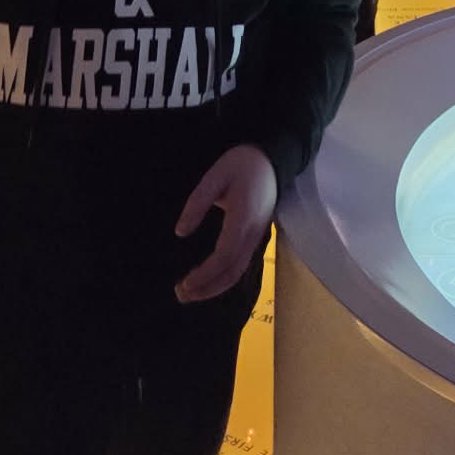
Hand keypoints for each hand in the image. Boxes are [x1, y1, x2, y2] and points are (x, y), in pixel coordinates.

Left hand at [174, 144, 277, 303]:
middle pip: (232, 272)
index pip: (224, 257)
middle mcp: (252, 234)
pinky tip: (209, 279)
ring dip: (215, 287)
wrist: (273, 160)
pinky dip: (224, 278)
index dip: (205, 274)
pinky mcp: (255, 237)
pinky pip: (241, 264)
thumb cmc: (242, 165)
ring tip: (191, 292)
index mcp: (242, 219)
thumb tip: (181, 232)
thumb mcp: (215, 176)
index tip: (184, 283)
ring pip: (238, 272)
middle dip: (207, 288)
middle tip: (181, 294)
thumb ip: (197, 203)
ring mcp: (256, 237)